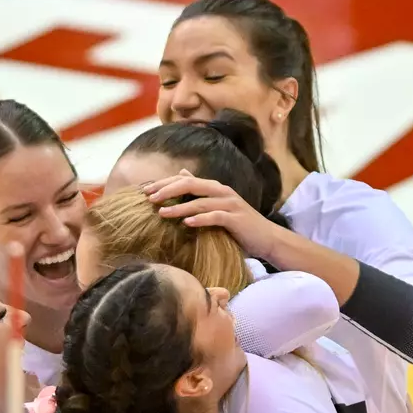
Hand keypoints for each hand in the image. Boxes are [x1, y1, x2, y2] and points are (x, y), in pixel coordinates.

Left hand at [142, 172, 285, 259]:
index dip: (164, 184)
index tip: (145, 191)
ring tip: (162, 213)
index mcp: (214, 188)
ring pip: (200, 202)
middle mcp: (222, 191)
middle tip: (149, 198)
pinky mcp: (236, 218)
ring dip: (179, 208)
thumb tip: (182, 173)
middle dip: (167, 190)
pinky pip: (216, 217)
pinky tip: (186, 224)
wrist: (267, 238)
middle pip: (190, 185)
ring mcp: (230, 204)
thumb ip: (200, 191)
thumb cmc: (238, 225)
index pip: (185, 180)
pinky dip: (200, 219)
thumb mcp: (217, 206)